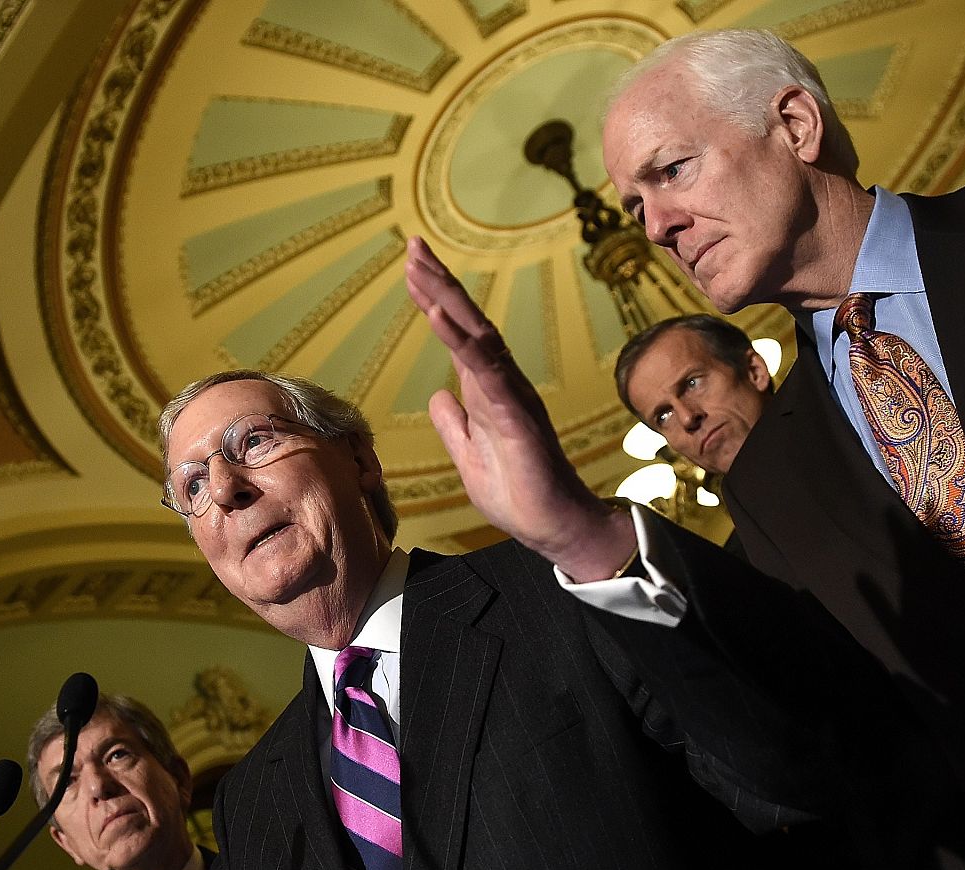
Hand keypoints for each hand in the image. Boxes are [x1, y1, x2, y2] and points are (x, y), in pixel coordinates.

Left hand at [404, 236, 634, 579]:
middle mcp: (501, 383)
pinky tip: (439, 316)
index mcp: (487, 391)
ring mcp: (510, 396)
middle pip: (467, 322)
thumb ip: (452, 424)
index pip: (458, 335)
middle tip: (412, 246)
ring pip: (477, 336)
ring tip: (420, 268)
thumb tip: (438, 395)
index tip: (412, 266)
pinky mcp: (515, 416)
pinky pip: (486, 372)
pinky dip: (461, 342)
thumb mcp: (468, 456)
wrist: (551, 527)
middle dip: (439, 283)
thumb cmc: (517, 493)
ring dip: (447, 300)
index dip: (435, 300)